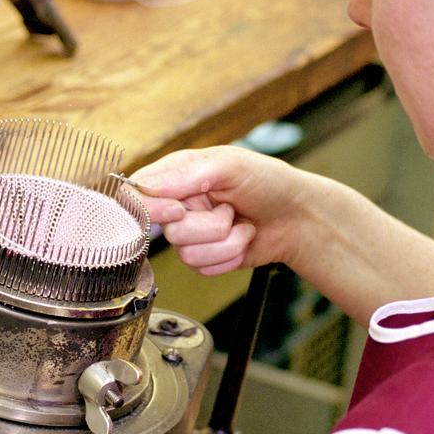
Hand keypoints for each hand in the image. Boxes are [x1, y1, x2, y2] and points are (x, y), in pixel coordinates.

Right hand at [130, 146, 305, 275]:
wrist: (297, 217)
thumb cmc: (268, 182)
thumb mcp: (230, 165)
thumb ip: (186, 174)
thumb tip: (147, 186)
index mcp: (176, 175)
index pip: (136, 195)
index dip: (151, 209)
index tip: (179, 209)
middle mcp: (178, 205)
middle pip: (168, 231)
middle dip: (208, 225)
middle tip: (230, 210)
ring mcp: (190, 234)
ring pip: (187, 254)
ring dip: (225, 242)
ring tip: (241, 224)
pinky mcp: (204, 257)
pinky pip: (203, 268)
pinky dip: (230, 256)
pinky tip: (242, 240)